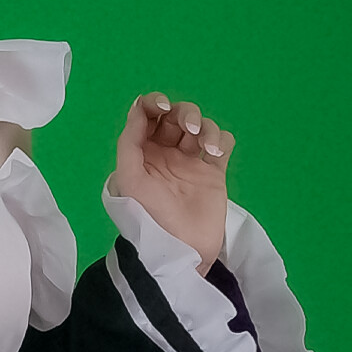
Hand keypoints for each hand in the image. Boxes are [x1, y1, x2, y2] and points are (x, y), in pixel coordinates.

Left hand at [112, 93, 233, 274]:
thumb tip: (137, 108)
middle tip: (187, 129)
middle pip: (176, 116)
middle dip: (183, 113)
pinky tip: (214, 154)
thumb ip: (130, 141)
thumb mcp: (129, 178)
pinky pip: (222, 143)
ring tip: (205, 147)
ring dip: (204, 126)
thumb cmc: (149, 214)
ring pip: (201, 126)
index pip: (147, 115)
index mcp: (142, 153)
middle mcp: (165, 153)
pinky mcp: (214, 172)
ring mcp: (191, 162)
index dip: (153, 103)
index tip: (162, 107)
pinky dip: (220, 140)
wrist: (180, 248)